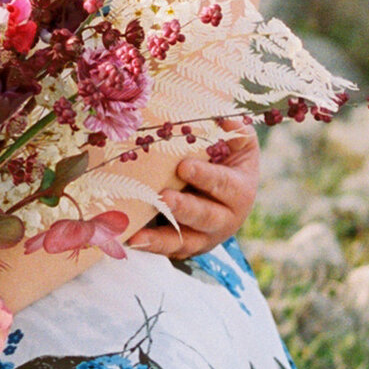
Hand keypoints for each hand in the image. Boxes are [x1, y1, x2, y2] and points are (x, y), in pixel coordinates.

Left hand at [125, 120, 259, 259]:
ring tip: (138, 234)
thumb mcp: (238, 143)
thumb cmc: (227, 158)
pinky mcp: (186, 246)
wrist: (227, 190)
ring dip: (161, 238)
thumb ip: (234, 130)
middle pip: (206, 216)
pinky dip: (149, 247)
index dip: (206, 176)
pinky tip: (129, 240)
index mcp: (239, 190)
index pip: (224, 184)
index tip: (183, 166)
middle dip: (184, 208)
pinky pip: (168, 250)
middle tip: (163, 197)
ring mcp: (205, 236)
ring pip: (185, 241)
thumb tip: (223, 118)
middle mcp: (225, 218)